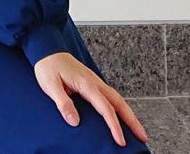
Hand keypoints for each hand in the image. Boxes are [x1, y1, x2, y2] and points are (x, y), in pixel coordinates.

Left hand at [33, 51, 147, 147]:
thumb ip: (63, 103)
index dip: (114, 126)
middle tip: (143, 136)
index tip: (120, 140)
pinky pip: (111, 96)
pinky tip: (121, 115)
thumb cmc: (47, 66)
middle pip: (119, 103)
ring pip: (118, 99)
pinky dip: (120, 107)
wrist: (47, 49)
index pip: (105, 108)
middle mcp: (95, 82)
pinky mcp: (92, 83)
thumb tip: (75, 121)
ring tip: (137, 130)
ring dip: (129, 114)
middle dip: (133, 120)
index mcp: (86, 84)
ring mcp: (95, 82)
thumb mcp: (50, 86)